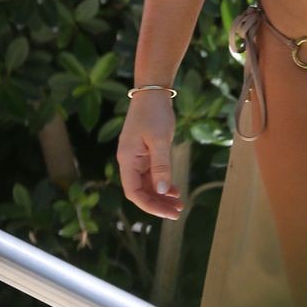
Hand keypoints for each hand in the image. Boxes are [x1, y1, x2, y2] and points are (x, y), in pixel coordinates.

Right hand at [117, 95, 183, 220]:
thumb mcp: (159, 140)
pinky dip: (163, 184)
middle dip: (158, 204)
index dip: (149, 206)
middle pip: (141, 191)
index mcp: (127, 160)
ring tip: (179, 204)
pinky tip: (174, 190)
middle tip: (177, 213)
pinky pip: (152, 175)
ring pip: (148, 185)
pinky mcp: (146, 154)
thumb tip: (161, 191)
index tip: (167, 213)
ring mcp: (137, 158)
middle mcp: (129, 162)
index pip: (134, 192)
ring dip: (161, 196)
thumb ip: (161, 166)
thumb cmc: (154, 113)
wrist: (152, 92)